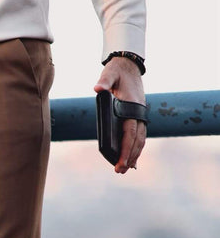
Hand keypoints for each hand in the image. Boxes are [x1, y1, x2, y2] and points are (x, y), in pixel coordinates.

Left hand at [94, 58, 146, 173]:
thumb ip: (104, 81)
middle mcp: (139, 113)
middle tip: (119, 171)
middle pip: (136, 141)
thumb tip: (97, 88)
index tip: (120, 162)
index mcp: (132, 107)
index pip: (130, 134)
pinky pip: (139, 136)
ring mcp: (140, 115)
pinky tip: (131, 160)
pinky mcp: (138, 117)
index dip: (126, 149)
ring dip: (134, 155)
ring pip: (140, 140)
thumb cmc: (117, 72)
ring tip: (124, 169)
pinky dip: (135, 148)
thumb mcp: (109, 74)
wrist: (129, 66)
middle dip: (129, 157)